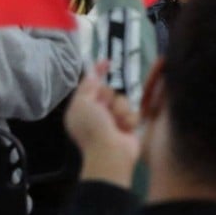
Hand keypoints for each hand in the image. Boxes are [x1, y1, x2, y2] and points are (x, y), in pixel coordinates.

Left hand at [67, 62, 140, 186]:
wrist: (111, 153)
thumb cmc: (93, 128)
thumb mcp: (83, 104)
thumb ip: (87, 86)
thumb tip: (91, 73)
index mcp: (81, 107)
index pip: (89, 84)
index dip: (97, 72)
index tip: (107, 61)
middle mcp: (96, 112)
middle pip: (108, 90)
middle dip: (109, 97)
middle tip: (105, 109)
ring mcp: (113, 119)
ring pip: (122, 100)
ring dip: (120, 110)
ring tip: (117, 123)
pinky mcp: (128, 126)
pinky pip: (133, 112)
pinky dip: (130, 120)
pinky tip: (126, 129)